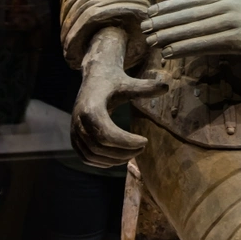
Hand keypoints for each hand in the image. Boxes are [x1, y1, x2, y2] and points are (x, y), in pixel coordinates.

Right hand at [72, 26, 167, 167]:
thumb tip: (166, 86)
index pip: (107, 134)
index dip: (126, 142)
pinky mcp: (74, 138)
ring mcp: (74, 131)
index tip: (145, 141)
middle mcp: (79, 121)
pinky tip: (119, 158)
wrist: (94, 77)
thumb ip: (145, 88)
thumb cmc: (113, 81)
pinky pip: (86, 157)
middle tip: (141, 149)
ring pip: (92, 155)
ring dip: (114, 160)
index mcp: (91, 108)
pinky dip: (102, 162)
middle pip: (100, 147)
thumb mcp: (129, 83)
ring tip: (132, 154)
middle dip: (123, 152)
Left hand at [141, 0, 240, 58]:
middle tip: (144, 30)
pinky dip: (185, 49)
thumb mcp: (227, 2)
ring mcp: (231, 24)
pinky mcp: (237, 42)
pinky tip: (171, 52)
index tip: (148, 13)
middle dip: (164, 23)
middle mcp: (224, 7)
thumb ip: (205, 7)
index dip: (166, 8)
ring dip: (171, 37)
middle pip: (188, 16)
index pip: (187, 2)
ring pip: (195, 31)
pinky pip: (206, 45)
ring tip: (153, 42)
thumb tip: (175, 14)